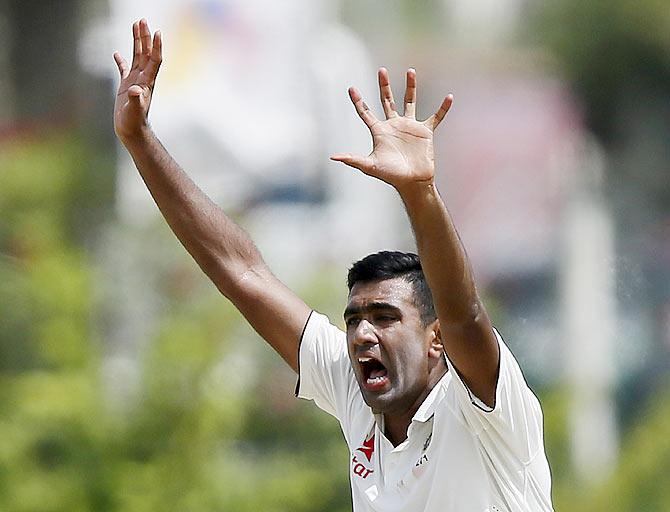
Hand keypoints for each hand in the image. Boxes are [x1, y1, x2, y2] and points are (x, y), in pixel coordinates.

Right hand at [113, 19, 161, 141]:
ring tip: (136, 26)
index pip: (154, 60)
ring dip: (137, 42)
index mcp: (147, 82)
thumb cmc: (134, 122)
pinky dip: (121, 60)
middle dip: (145, 37)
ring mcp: (134, 81)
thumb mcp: (134, 110)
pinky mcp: (125, 87)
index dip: (156, 47)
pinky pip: (124, 69)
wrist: (132, 131)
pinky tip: (117, 53)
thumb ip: (135, 99)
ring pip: (137, 56)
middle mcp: (143, 79)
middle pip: (146, 53)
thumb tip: (135, 90)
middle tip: (143, 20)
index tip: (157, 32)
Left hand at [331, 68, 451, 190]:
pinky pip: (436, 117)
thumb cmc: (391, 175)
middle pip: (388, 101)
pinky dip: (443, 109)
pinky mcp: (425, 132)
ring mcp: (410, 127)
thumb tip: (333, 157)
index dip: (358, 101)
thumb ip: (352, 159)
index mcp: (380, 132)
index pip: (366, 113)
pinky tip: (449, 98)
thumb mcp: (370, 166)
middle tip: (381, 70)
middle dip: (384, 86)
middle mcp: (394, 126)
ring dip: (410, 87)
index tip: (351, 88)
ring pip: (410, 101)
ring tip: (410, 71)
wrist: (412, 182)